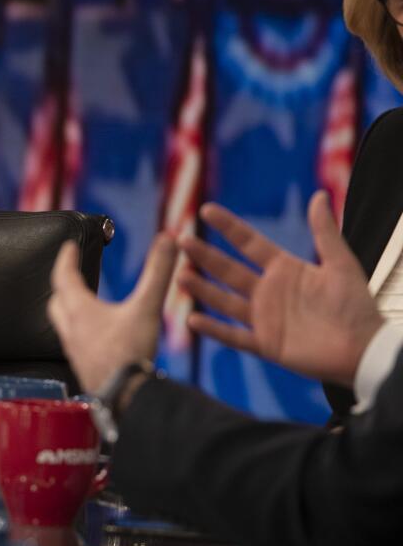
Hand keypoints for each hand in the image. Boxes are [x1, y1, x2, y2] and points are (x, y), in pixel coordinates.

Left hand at [48, 234, 174, 394]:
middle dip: (62, 284)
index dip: (66, 258)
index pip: (64, 277)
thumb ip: (157, 273)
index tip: (68, 247)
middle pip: (57, 301)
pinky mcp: (83, 367)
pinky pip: (74, 342)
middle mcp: (71, 330)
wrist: (127, 399)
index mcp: (80, 311)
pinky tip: (97, 337)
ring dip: (69, 309)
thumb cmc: (131, 354)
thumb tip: (167, 239)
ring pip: (63, 324)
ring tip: (83, 303)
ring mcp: (75, 351)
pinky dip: (80, 331)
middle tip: (70, 274)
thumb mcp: (147, 308)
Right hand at [180, 192, 380, 385]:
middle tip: (181, 240)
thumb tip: (318, 195)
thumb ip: (325, 232)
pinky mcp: (266, 344)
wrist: (366, 350)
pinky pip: (235, 336)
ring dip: (203, 289)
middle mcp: (269, 291)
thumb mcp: (341, 265)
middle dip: (205, 255)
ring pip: (225, 300)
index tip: (206, 209)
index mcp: (284, 269)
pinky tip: (192, 320)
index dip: (228, 227)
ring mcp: (265, 318)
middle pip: (229, 270)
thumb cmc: (357, 307)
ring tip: (180, 276)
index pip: (249, 243)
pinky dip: (214, 330)